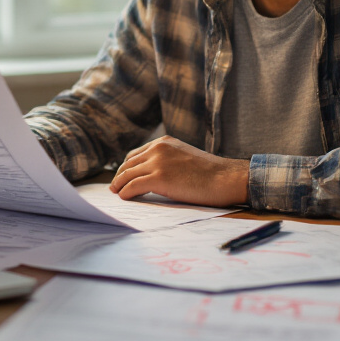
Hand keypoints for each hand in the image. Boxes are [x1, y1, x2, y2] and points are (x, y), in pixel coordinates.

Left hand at [108, 136, 248, 207]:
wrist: (225, 178)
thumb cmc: (210, 173)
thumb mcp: (184, 157)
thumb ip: (167, 160)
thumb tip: (153, 175)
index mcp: (164, 142)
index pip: (136, 154)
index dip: (126, 167)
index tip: (122, 176)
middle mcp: (158, 148)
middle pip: (129, 163)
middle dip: (120, 176)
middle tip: (114, 187)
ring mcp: (157, 162)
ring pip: (128, 174)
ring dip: (119, 185)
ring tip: (116, 193)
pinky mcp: (159, 178)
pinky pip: (133, 186)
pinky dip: (126, 193)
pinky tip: (124, 198)